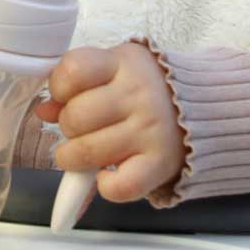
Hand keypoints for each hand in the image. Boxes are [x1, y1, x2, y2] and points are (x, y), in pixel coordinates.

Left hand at [33, 43, 185, 202]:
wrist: (207, 107)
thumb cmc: (145, 87)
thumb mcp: (114, 70)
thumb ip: (78, 84)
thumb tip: (43, 110)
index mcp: (122, 63)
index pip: (73, 70)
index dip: (59, 86)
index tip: (64, 95)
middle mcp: (138, 94)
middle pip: (76, 116)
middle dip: (67, 126)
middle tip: (77, 128)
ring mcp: (151, 130)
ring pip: (88, 151)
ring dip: (72, 158)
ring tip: (78, 154)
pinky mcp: (161, 164)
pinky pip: (119, 186)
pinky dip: (105, 186)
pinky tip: (106, 174)